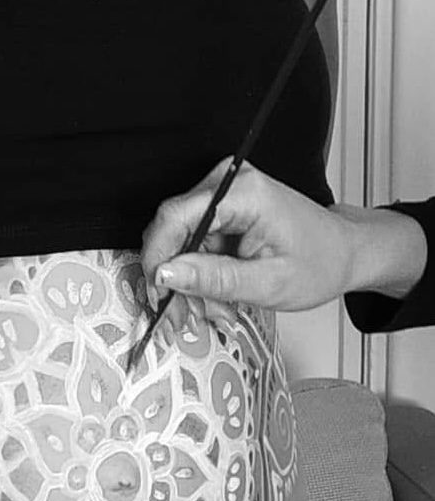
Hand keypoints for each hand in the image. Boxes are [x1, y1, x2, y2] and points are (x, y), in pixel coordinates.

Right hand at [140, 157, 354, 332]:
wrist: (343, 253)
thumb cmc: (320, 262)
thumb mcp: (267, 283)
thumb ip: (213, 278)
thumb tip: (166, 274)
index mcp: (244, 193)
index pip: (175, 217)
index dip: (157, 259)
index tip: (157, 294)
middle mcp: (229, 183)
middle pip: (172, 231)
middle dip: (174, 280)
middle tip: (182, 316)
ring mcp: (224, 193)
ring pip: (179, 243)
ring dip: (188, 284)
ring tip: (212, 310)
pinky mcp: (222, 208)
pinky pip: (192, 244)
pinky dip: (199, 275)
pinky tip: (215, 295)